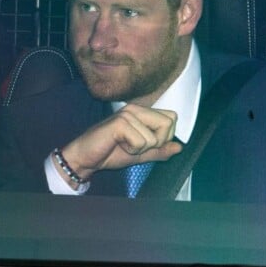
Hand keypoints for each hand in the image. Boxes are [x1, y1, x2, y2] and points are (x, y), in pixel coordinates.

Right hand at [56, 104, 181, 183]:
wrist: (86, 158)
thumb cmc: (109, 152)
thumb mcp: (140, 154)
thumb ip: (160, 150)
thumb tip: (179, 147)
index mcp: (142, 113)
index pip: (172, 118)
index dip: (165, 136)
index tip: (146, 143)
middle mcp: (136, 109)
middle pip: (168, 123)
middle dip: (157, 142)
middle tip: (137, 145)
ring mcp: (127, 114)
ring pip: (154, 137)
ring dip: (140, 148)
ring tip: (124, 145)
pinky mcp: (120, 123)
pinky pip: (141, 142)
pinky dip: (132, 150)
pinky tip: (118, 144)